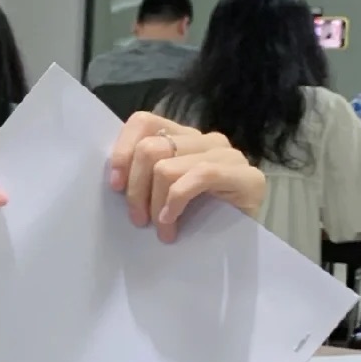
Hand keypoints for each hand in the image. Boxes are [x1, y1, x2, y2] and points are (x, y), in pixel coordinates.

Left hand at [108, 113, 265, 244]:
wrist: (246, 239)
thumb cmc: (200, 218)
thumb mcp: (164, 194)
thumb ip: (146, 178)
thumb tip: (114, 181)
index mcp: (182, 137)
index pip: (143, 122)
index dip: (122, 151)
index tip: (115, 185)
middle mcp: (204, 139)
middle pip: (150, 149)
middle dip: (136, 189)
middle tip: (138, 219)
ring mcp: (226, 154)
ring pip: (166, 167)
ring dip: (155, 203)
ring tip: (161, 230)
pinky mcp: (245, 175)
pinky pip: (198, 177)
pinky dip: (176, 202)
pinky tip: (171, 222)